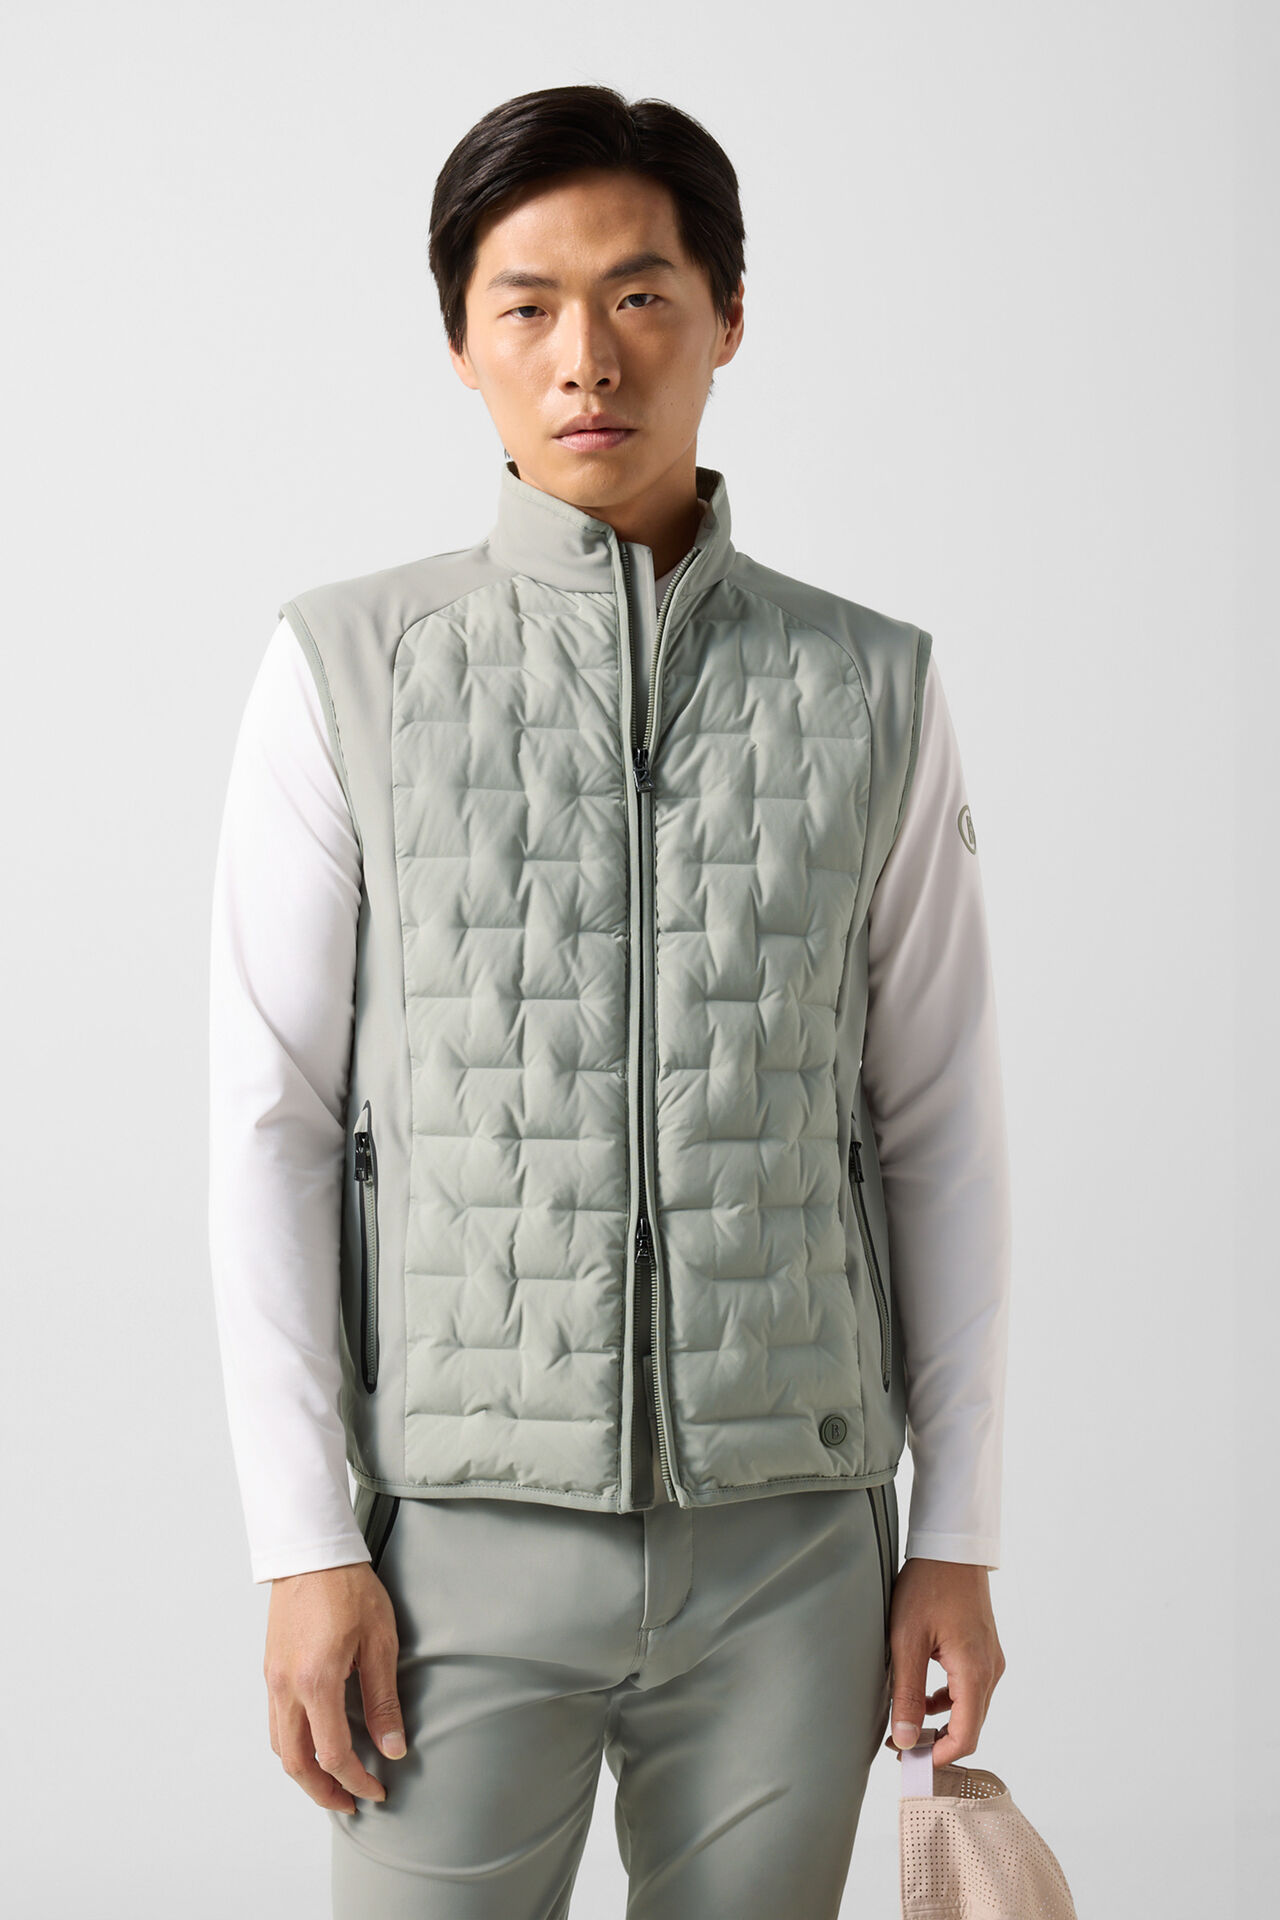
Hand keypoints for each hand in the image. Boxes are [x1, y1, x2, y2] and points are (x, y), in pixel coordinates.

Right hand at [264, 1561, 407, 1813]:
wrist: (311, 1551)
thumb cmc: (349, 1588)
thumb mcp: (379, 1642)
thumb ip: (383, 1700)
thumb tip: (392, 1749)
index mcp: (316, 1682)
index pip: (332, 1755)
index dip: (357, 1781)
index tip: (377, 1791)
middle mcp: (287, 1687)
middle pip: (295, 1764)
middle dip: (323, 1792)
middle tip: (351, 1804)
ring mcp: (273, 1679)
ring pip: (280, 1747)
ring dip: (304, 1774)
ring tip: (334, 1782)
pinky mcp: (270, 1670)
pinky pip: (276, 1723)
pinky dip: (293, 1746)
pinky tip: (315, 1744)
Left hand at [882, 1557, 1004, 1767]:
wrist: (950, 1547)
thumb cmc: (928, 1585)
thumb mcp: (906, 1640)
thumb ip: (907, 1693)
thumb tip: (906, 1739)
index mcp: (974, 1671)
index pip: (966, 1736)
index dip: (939, 1756)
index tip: (909, 1762)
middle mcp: (991, 1670)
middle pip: (970, 1726)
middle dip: (938, 1742)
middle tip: (901, 1747)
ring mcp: (990, 1659)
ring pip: (970, 1708)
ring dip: (942, 1722)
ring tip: (906, 1724)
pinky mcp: (984, 1650)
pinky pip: (970, 1688)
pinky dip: (948, 1701)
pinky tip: (922, 1695)